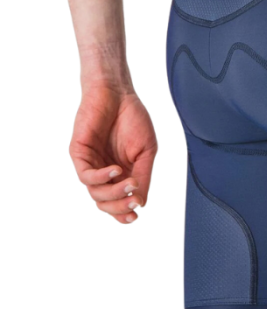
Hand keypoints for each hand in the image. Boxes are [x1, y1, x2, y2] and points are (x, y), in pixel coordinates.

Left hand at [69, 86, 157, 222]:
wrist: (118, 94)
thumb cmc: (133, 119)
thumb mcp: (146, 152)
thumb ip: (144, 177)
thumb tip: (142, 202)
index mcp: (122, 174)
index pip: (119, 201)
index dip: (125, 212)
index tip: (136, 215)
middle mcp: (104, 172)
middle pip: (106, 202)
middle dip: (120, 207)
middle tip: (134, 202)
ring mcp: (91, 164)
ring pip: (96, 193)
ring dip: (114, 193)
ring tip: (130, 183)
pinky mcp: (79, 154)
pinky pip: (86, 175)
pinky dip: (101, 177)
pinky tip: (115, 170)